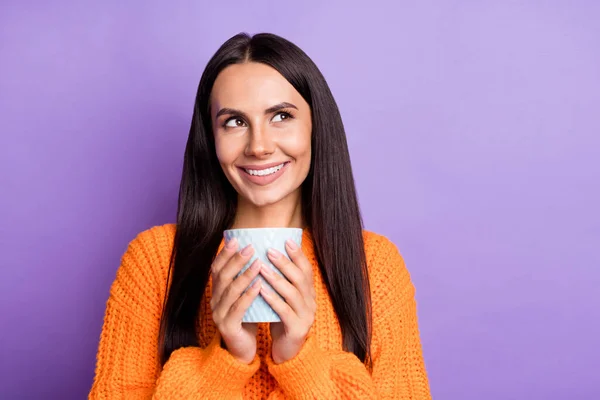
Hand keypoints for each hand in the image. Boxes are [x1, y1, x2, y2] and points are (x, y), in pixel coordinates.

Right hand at [210, 238, 261, 363]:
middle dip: (236, 260)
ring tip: (258, 263)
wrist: (244, 348)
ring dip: (244, 275)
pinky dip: (248, 295)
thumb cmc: (248, 318)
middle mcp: (215, 301)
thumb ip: (246, 278)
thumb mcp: (245, 296)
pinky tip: (258, 285)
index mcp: (217, 292)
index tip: (236, 240)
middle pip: (222, 276)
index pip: (217, 268)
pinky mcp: (228, 327)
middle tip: (250, 247)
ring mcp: (219, 314)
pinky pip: (238, 308)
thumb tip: (258, 252)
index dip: (225, 254)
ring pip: (230, 291)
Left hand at [259, 239, 316, 363]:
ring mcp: (305, 316)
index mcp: (309, 293)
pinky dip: (272, 299)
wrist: (287, 351)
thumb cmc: (282, 319)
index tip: (286, 240)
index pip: (307, 269)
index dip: (298, 255)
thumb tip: (268, 255)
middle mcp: (310, 302)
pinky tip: (261, 290)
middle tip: (269, 250)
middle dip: (284, 263)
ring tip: (261, 267)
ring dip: (276, 278)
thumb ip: (282, 281)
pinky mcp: (297, 329)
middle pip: (300, 278)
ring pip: (292, 293)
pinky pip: (284, 311)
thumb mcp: (284, 298)